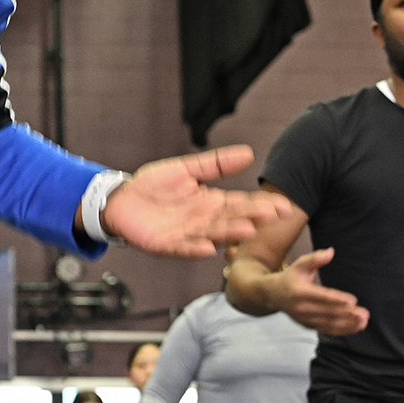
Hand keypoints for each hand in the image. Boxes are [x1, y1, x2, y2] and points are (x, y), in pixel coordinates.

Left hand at [99, 147, 286, 256]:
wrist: (121, 199)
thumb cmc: (153, 185)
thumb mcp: (186, 169)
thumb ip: (216, 164)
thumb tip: (249, 153)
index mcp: (210, 203)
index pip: (241, 204)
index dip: (261, 205)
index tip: (282, 205)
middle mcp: (203, 221)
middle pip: (231, 219)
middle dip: (252, 218)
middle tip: (274, 217)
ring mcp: (185, 234)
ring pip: (211, 235)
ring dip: (228, 234)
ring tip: (246, 231)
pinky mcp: (165, 245)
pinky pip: (182, 247)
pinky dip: (194, 249)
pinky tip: (207, 249)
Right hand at [267, 248, 369, 334]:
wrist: (273, 295)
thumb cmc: (290, 277)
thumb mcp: (300, 264)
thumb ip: (315, 258)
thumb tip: (331, 252)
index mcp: (300, 292)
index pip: (322, 297)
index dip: (337, 299)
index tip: (353, 301)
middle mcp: (301, 308)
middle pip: (327, 313)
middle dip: (347, 314)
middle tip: (364, 313)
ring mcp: (304, 319)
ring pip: (328, 324)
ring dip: (347, 324)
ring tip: (363, 322)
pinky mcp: (308, 326)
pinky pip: (326, 330)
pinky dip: (342, 331)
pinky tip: (355, 328)